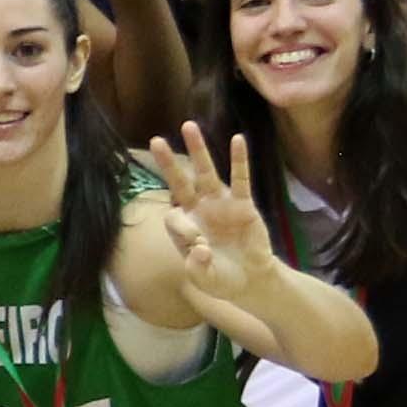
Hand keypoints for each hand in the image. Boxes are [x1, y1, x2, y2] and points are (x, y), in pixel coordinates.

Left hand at [149, 122, 276, 296]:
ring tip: (188, 126)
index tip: (198, 246)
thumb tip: (200, 248)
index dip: (182, 228)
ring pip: (207, 173)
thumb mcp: (204, 278)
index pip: (173, 216)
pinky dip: (239, 160)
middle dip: (168, 163)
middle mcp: (199, 210)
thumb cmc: (222, 279)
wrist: (251, 281)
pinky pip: (241, 179)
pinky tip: (237, 139)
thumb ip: (197, 266)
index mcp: (184, 227)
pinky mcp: (243, 204)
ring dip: (198, 150)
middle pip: (181, 182)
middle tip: (155, 141)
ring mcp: (221, 204)